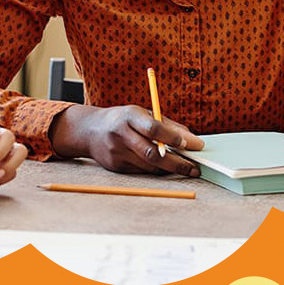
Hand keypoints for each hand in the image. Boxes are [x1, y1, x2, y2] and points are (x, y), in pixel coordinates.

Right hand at [50, 104, 203, 175]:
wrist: (89, 130)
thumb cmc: (122, 119)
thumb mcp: (141, 113)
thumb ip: (166, 124)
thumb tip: (191, 139)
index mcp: (129, 116)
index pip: (153, 128)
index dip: (173, 137)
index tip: (191, 144)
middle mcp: (120, 134)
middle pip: (152, 153)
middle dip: (177, 162)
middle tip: (194, 168)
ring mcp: (116, 151)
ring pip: (149, 165)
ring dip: (168, 168)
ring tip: (182, 166)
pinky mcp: (115, 166)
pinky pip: (141, 171)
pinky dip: (154, 170)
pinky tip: (161, 166)